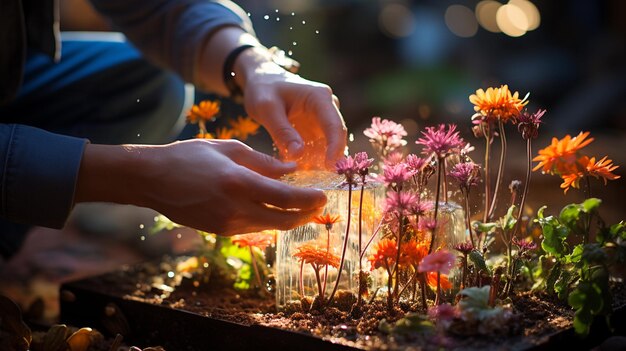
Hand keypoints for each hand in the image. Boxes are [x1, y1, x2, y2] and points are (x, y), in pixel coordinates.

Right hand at [76, 139, 326, 234]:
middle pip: (284, 220)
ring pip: (271, 226)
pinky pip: (254, 227)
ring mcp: (227, 224)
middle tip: (319, 204)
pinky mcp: (221, 231)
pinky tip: (277, 208)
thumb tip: (292, 170)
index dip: (310, 199)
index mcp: (239, 183)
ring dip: (290, 218)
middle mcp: (235, 209)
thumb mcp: (229, 149)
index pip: (286, 198)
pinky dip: (270, 219)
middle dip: (306, 214)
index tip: (324, 195)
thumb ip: (264, 162)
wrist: (151, 180)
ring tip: (304, 206)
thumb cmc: (189, 156)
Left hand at [195, 27, 346, 168]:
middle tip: (319, 180)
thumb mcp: (266, 109)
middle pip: (336, 137)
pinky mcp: (317, 129)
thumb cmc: (263, 89)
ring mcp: (324, 119)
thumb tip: (299, 154)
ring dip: (320, 162)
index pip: (334, 125)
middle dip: (330, 159)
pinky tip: (301, 173)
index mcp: (319, 98)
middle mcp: (328, 107)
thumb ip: (282, 131)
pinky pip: (319, 148)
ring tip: (306, 178)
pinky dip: (311, 161)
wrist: (262, 80)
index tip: (329, 167)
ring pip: (328, 146)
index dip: (335, 147)